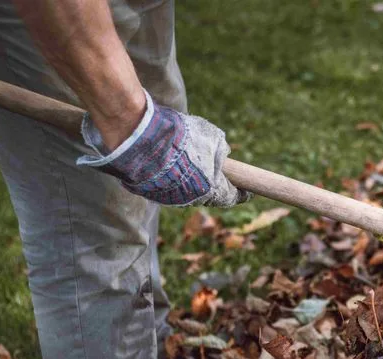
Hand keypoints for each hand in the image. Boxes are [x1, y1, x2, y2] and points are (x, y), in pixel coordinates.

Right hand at [77, 89, 248, 207]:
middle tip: (218, 173)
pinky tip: (167, 163)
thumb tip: (223, 157)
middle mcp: (189, 199)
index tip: (246, 190)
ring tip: (188, 162)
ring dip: (190, 181)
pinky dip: (170, 178)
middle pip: (207, 196)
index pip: (230, 198)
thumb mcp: (210, 137)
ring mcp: (167, 197)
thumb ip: (220, 150)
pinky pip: (165, 187)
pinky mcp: (148, 192)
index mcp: (209, 189)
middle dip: (214, 186)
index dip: (239, 194)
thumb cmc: (177, 136)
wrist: (135, 136)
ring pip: (185, 192)